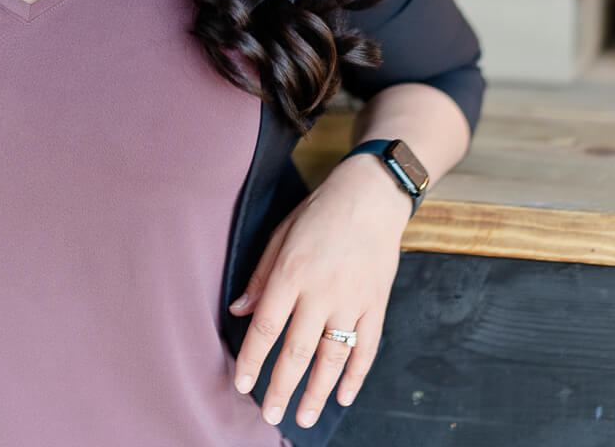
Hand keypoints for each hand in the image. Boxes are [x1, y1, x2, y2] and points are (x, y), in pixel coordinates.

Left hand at [227, 153, 411, 427]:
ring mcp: (352, 301)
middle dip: (282, 388)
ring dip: (317, 392)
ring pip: (333, 357)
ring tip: (304, 418)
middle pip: (297, 351)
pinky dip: (356, 376)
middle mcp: (322, 291)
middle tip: (270, 416)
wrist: (372, 196)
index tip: (242, 385)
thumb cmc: (320, 212)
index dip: (252, 359)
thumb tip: (238, 311)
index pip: (266, 327)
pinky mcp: (375, 304)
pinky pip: (367, 348)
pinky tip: (343, 397)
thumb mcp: (281, 234)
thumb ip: (261, 276)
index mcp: (292, 273)